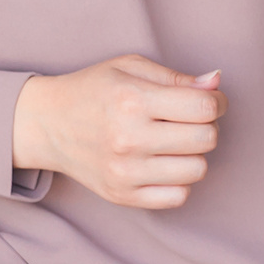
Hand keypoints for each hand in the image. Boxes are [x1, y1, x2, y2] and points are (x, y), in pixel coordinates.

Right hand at [12, 55, 224, 208]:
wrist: (47, 124)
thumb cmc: (93, 90)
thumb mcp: (130, 67)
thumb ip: (176, 77)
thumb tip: (216, 83)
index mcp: (132, 100)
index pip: (204, 107)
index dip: (216, 101)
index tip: (208, 100)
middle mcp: (128, 139)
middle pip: (206, 139)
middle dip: (207, 126)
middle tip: (189, 120)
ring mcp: (124, 172)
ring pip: (197, 170)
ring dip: (194, 154)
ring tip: (175, 142)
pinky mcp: (122, 196)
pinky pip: (178, 196)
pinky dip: (179, 180)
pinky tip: (165, 163)